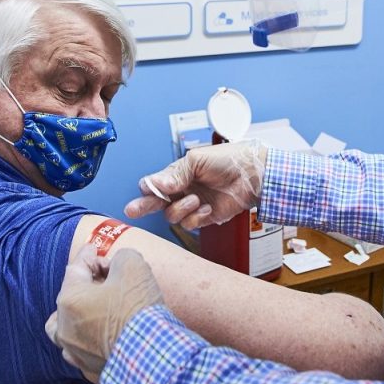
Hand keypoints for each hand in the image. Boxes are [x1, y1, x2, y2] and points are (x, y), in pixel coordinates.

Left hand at [45, 244, 163, 383]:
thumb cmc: (138, 309)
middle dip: (86, 285)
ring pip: (65, 331)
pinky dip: (90, 341)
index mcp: (70, 300)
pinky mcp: (91, 371)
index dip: (89, 255)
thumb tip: (118, 264)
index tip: (95, 249)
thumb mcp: (133, 265)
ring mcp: (76, 353)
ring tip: (93, 311)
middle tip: (106, 279)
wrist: (152, 355)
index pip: (76, 268)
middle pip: (69, 298)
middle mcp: (65, 328)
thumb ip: (120, 257)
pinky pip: (84, 351)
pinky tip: (103, 336)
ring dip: (78, 317)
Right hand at [124, 141, 267, 229]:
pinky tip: (207, 207)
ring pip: (172, 215)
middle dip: (143, 206)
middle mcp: (182, 190)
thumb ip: (176, 173)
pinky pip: (190, 224)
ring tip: (196, 199)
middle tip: (131, 210)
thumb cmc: (227, 160)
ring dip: (181, 209)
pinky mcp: (204, 217)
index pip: (154, 183)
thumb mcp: (197, 160)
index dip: (149, 188)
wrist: (252, 174)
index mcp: (177, 174)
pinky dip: (196, 217)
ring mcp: (192, 204)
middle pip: (156, 202)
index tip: (147, 189)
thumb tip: (157, 184)